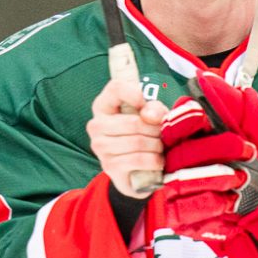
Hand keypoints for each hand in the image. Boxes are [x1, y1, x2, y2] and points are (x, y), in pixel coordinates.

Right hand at [86, 70, 167, 198]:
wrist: (138, 169)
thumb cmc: (144, 134)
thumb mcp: (153, 116)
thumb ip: (154, 109)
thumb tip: (148, 115)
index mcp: (104, 105)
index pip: (115, 88)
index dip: (134, 93)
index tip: (144, 104)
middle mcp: (96, 125)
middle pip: (133, 122)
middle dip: (155, 130)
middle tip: (162, 135)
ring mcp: (100, 146)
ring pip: (137, 142)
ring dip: (156, 146)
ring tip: (159, 148)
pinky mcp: (109, 166)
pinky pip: (138, 159)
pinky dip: (154, 160)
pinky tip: (157, 160)